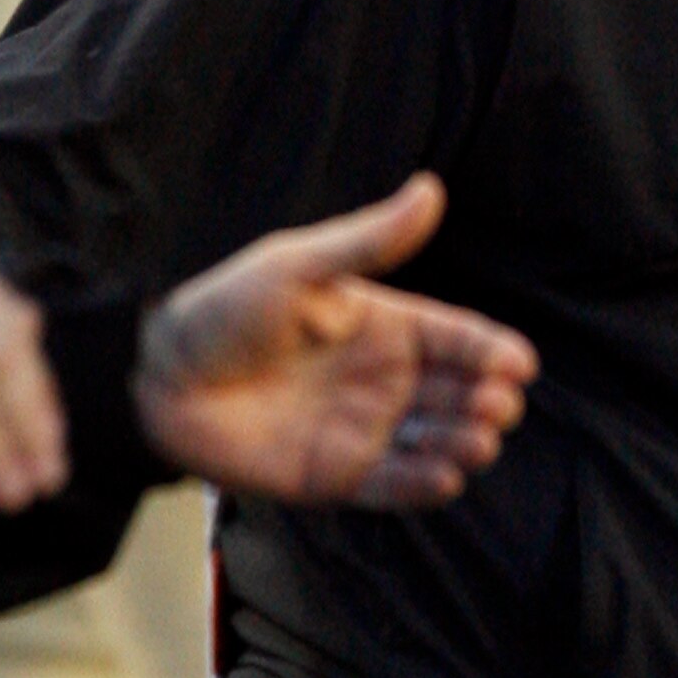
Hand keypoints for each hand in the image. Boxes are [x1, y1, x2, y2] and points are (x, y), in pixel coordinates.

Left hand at [134, 174, 537, 505]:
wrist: (156, 377)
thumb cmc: (222, 311)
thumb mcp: (298, 266)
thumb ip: (370, 241)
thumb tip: (432, 189)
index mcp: (383, 325)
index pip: (456, 338)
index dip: (492, 350)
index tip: (520, 364)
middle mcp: (383, 380)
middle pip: (458, 393)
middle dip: (488, 401)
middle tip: (497, 405)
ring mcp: (364, 430)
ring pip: (437, 442)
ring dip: (466, 443)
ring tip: (478, 440)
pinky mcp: (338, 478)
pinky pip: (395, 488)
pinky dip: (425, 486)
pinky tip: (446, 477)